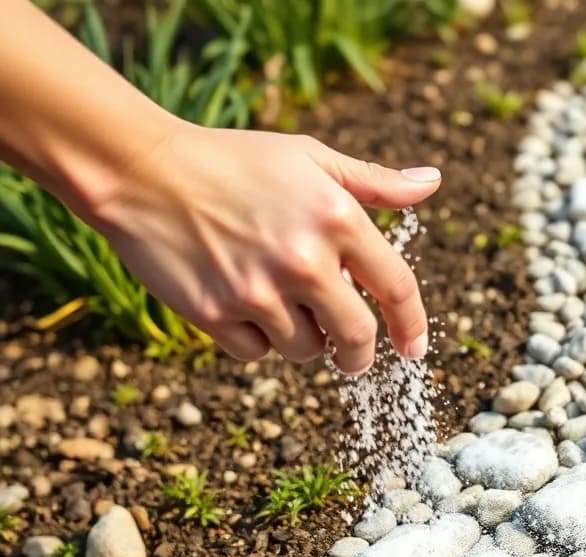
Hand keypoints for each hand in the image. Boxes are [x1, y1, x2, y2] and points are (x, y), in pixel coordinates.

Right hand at [82, 123, 440, 373]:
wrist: (142, 171)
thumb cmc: (235, 162)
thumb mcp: (309, 159)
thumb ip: (374, 182)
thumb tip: (430, 184)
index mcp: (337, 218)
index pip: (398, 289)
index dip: (412, 325)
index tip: (413, 348)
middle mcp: (305, 260)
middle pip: (357, 336)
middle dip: (359, 354)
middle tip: (351, 355)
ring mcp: (259, 290)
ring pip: (306, 350)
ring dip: (303, 338)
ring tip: (279, 303)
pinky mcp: (216, 313)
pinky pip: (258, 352)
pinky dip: (258, 340)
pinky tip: (241, 304)